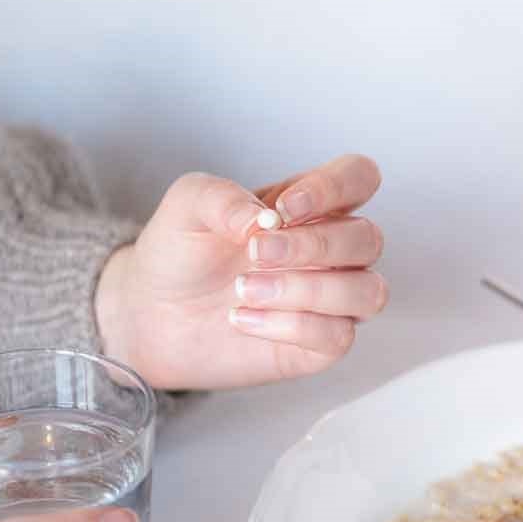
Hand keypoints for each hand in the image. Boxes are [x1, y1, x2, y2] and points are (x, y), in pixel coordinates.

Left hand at [95, 155, 385, 389]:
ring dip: (308, 290)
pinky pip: (339, 335)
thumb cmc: (182, 254)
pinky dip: (291, 326)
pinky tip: (245, 320)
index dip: (334, 188)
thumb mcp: (188, 205)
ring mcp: (334, 299)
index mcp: (312, 206)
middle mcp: (333, 252)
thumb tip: (263, 220)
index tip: (283, 210)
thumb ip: (223, 196)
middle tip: (254, 254)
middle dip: (311, 246)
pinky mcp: (323, 343)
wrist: (154, 314)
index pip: (359, 178)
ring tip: (246, 291)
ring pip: (368, 292)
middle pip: (369, 238)